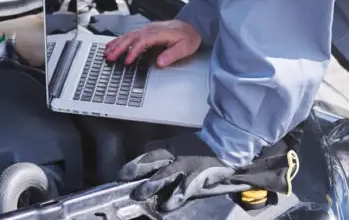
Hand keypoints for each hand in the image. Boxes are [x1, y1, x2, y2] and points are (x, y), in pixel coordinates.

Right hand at [104, 20, 200, 67]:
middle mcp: (151, 29)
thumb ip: (172, 54)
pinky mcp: (145, 31)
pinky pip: (130, 34)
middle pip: (131, 37)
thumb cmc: (188, 36)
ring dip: (117, 44)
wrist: (192, 25)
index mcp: (159, 33)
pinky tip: (113, 45)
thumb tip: (161, 62)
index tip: (127, 61)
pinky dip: (120, 40)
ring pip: (128, 35)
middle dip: (119, 47)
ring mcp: (147, 29)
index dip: (134, 51)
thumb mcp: (185, 47)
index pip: (143, 41)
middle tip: (110, 57)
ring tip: (107, 52)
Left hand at [119, 130, 301, 211]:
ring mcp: (186, 166)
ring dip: (150, 186)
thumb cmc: (204, 144)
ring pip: (164, 176)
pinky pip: (183, 189)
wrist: (227, 143)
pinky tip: (166, 207)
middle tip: (125, 184)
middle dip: (137, 174)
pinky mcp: (197, 177)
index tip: (122, 173)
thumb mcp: (180, 141)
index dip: (135, 163)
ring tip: (140, 195)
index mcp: (172, 146)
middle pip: (152, 163)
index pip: (149, 153)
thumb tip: (147, 152)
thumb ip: (165, 148)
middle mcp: (176, 155)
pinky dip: (174, 198)